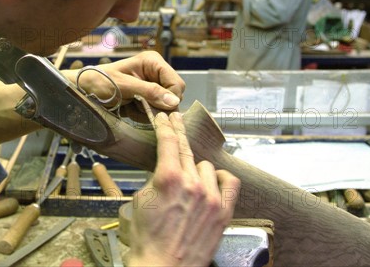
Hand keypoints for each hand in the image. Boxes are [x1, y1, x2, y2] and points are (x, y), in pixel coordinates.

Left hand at [63, 51, 184, 110]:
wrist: (82, 91)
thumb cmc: (99, 82)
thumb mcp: (124, 86)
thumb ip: (149, 92)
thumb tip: (174, 101)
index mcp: (152, 62)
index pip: (177, 83)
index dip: (171, 98)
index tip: (158, 109)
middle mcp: (155, 73)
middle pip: (173, 96)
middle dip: (159, 105)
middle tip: (139, 107)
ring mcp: (151, 87)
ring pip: (165, 106)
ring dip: (149, 112)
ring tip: (131, 107)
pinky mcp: (146, 99)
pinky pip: (154, 112)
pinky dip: (143, 115)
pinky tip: (129, 110)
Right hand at [127, 112, 239, 266]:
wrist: (163, 266)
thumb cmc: (148, 239)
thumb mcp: (140, 200)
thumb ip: (155, 178)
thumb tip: (164, 168)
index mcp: (168, 179)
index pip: (168, 141)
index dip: (165, 125)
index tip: (164, 118)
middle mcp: (192, 184)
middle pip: (186, 148)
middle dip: (177, 132)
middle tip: (174, 120)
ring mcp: (210, 197)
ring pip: (205, 166)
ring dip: (195, 169)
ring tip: (186, 181)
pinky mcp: (223, 211)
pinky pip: (230, 181)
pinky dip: (221, 178)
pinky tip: (214, 180)